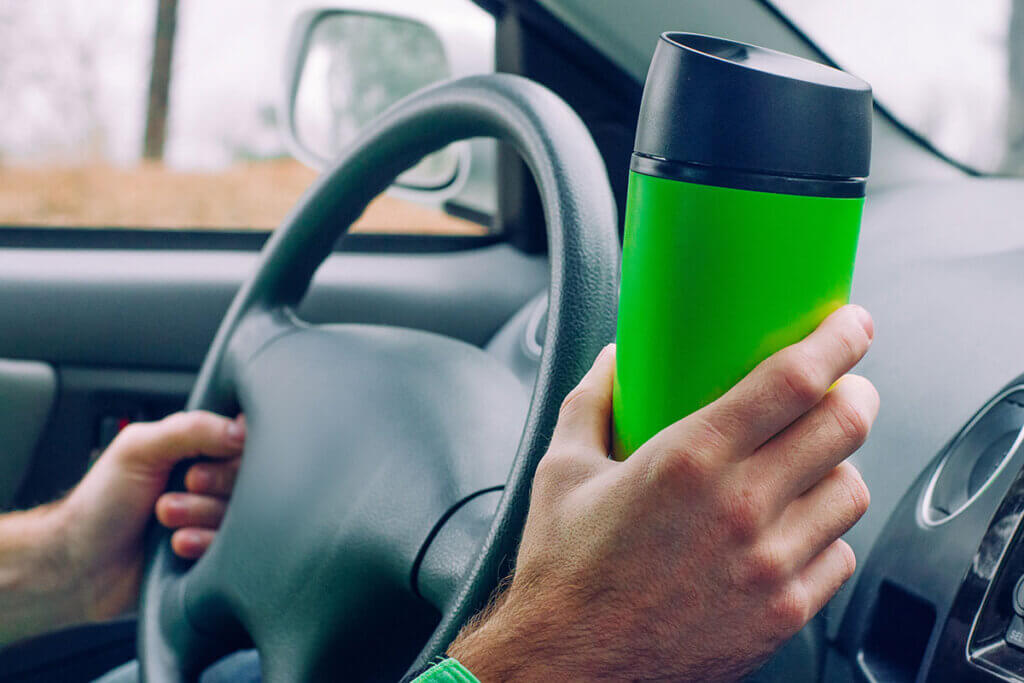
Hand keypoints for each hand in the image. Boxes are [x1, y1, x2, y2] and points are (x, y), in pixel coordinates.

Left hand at [56, 411, 243, 621]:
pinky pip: (231, 547)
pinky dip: (203, 542)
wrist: (79, 565)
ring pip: (241, 513)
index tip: (203, 460)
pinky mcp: (213, 553)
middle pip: (249, 477)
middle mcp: (211, 482)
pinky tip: (177, 543)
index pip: (244, 440)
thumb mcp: (139, 448)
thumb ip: (192, 430)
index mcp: (198, 449)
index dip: (233, 450)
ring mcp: (212, 517)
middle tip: (183, 484)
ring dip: (201, 513)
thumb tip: (241, 430)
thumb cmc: (101, 502)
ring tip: (165, 517)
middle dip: (213, 484)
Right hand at [449, 305, 877, 680]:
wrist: (571, 667)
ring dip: (838, 465)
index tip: (849, 325)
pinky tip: (793, 528)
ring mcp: (769, 565)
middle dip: (854, 393)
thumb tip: (612, 361)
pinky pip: (839, 556)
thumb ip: (591, 402)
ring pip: (851, 491)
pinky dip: (825, 533)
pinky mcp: (783, 613)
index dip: (837, 340)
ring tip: (810, 463)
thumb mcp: (562, 471)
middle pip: (844, 425)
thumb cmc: (565, 573)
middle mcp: (740, 508)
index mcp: (688, 460)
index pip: (793, 380)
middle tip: (841, 387)